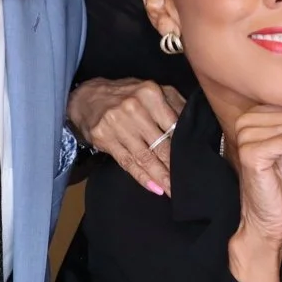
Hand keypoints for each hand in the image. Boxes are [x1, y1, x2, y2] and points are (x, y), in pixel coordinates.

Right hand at [67, 77, 184, 195]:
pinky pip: (128, 162)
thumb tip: (193, 123)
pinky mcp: (104, 139)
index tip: (195, 161)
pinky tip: (155, 187)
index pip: (173, 125)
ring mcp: (117, 124)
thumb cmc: (127, 95)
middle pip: (160, 143)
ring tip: (173, 190)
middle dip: (174, 166)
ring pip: (144, 156)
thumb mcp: (151, 91)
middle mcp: (133, 108)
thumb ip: (173, 103)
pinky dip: (142, 177)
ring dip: (160, 176)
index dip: (184, 145)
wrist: (87, 97)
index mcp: (150, 93)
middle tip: (188, 182)